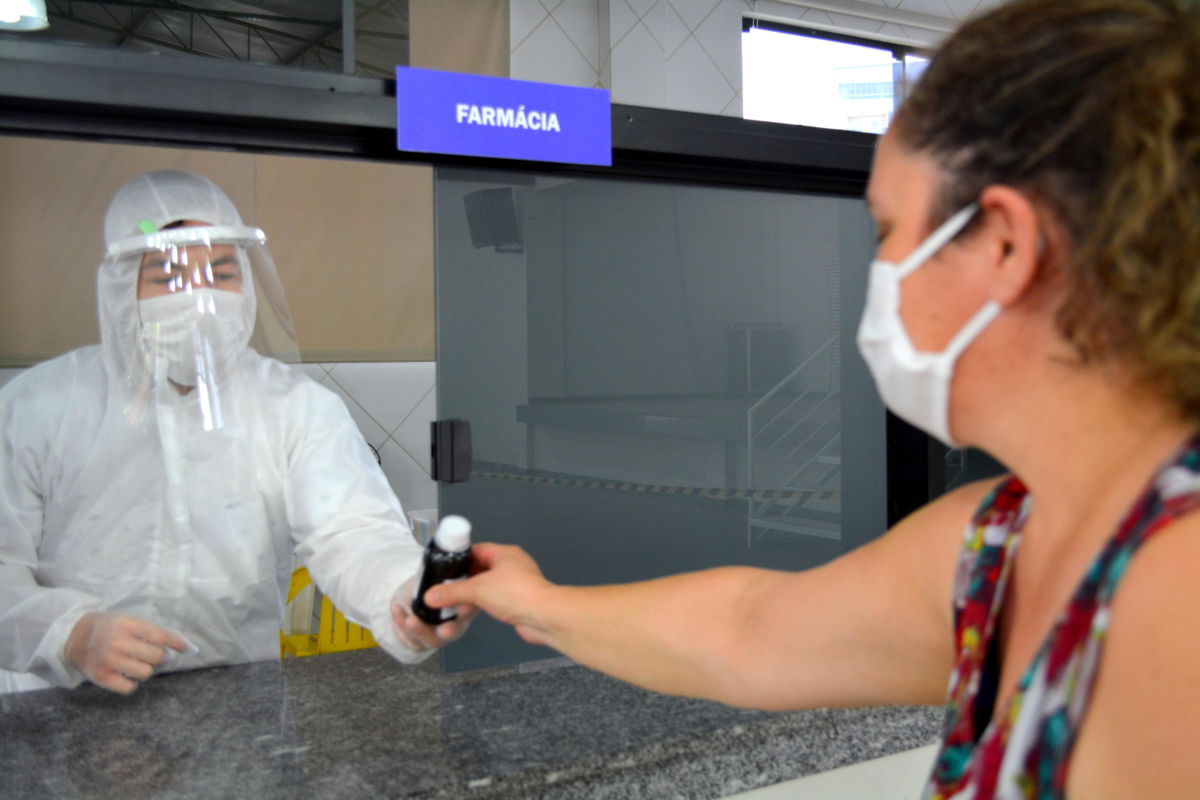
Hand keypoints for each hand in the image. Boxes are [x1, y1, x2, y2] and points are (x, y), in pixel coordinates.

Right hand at [64, 612, 193, 694]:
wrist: (74, 637)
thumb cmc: (110, 629)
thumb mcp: (130, 621)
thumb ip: (155, 632)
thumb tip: (187, 647)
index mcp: (127, 624)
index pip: (161, 636)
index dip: (178, 643)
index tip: (191, 649)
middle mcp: (118, 642)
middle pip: (156, 657)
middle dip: (159, 657)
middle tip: (150, 654)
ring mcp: (109, 661)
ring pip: (145, 673)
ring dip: (145, 670)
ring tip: (134, 663)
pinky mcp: (101, 677)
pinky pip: (129, 687)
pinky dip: (131, 683)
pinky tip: (125, 674)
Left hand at [388, 577, 477, 653]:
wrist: (408, 601)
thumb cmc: (428, 587)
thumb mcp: (436, 577)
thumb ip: (441, 576)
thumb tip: (441, 564)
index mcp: (463, 605)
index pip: (471, 608)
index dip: (469, 608)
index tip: (464, 607)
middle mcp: (453, 624)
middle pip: (455, 631)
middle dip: (450, 631)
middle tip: (444, 630)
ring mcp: (437, 636)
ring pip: (432, 639)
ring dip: (420, 630)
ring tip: (410, 620)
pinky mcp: (421, 643)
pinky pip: (411, 638)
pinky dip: (401, 623)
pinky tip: (396, 609)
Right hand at [424, 543, 554, 645]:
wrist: (542, 616)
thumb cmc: (517, 593)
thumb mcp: (477, 589)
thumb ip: (452, 592)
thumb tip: (431, 595)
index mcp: (504, 554)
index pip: (476, 550)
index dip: (459, 559)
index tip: (444, 568)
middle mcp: (511, 566)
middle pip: (480, 569)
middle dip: (463, 581)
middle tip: (446, 589)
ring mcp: (516, 584)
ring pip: (487, 587)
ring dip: (471, 596)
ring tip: (455, 605)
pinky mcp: (517, 601)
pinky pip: (494, 600)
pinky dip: (482, 606)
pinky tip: (471, 613)